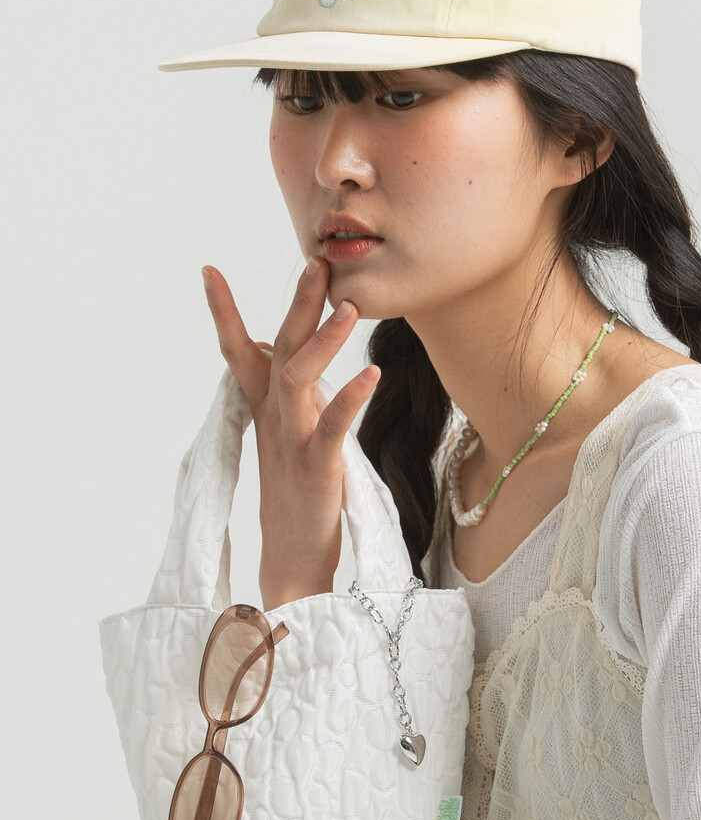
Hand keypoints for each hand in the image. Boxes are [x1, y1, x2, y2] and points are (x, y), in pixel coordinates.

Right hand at [202, 257, 379, 609]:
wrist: (293, 557)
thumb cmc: (298, 496)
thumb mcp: (290, 437)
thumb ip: (291, 397)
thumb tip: (290, 355)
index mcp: (266, 409)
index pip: (241, 351)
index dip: (225, 312)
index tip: (208, 270)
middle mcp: (274, 418)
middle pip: (279, 349)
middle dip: (298, 304)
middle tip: (317, 262)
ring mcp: (292, 440)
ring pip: (300, 378)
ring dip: (324, 340)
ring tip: (349, 307)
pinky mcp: (315, 466)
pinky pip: (331, 426)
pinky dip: (352, 397)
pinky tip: (373, 373)